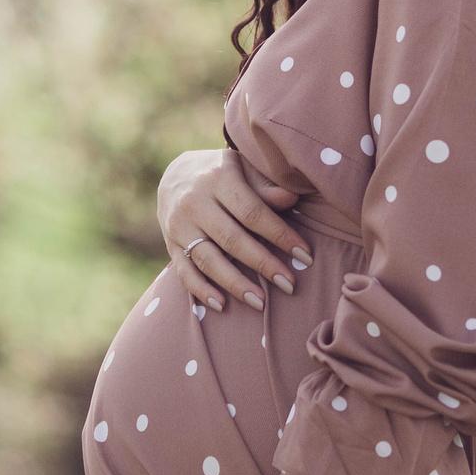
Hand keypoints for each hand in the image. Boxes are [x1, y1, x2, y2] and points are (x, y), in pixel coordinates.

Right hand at [158, 148, 309, 313]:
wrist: (174, 175)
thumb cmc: (223, 174)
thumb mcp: (244, 169)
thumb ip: (266, 186)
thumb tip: (292, 198)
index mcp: (218, 178)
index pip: (252, 212)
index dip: (279, 235)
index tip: (304, 255)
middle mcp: (194, 202)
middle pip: (232, 239)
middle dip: (263, 264)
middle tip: (289, 284)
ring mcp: (179, 225)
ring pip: (208, 260)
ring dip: (235, 284)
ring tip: (261, 303)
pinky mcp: (170, 245)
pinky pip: (184, 272)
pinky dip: (201, 290)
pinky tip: (221, 305)